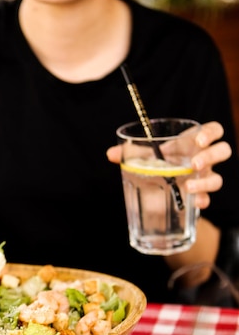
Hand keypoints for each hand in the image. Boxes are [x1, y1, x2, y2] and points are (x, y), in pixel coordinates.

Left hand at [107, 121, 231, 208]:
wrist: (159, 191)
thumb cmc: (157, 166)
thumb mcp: (145, 158)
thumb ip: (130, 154)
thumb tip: (111, 154)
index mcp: (192, 144)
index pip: (214, 131)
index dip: (210, 133)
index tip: (198, 141)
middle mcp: (203, 159)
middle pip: (223, 151)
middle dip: (211, 156)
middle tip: (193, 165)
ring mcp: (204, 178)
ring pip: (218, 178)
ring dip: (206, 182)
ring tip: (188, 186)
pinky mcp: (200, 196)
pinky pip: (208, 199)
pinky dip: (202, 201)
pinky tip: (194, 203)